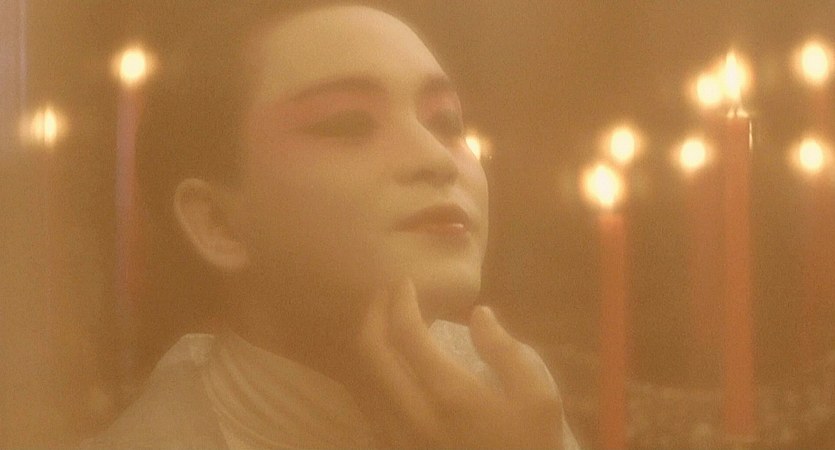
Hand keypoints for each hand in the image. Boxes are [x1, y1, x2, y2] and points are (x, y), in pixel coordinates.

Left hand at [354, 280, 563, 448]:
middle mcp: (413, 415)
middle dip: (374, 315)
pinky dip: (372, 373)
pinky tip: (388, 363)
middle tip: (385, 294)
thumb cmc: (532, 444)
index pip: (406, 335)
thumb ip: (506, 350)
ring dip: (369, 343)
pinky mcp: (400, 448)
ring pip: (365, 380)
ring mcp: (402, 436)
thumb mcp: (539, 397)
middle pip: (373, 354)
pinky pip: (371, 404)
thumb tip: (479, 314)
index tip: (405, 283)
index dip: (400, 302)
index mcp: (449, 395)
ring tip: (383, 321)